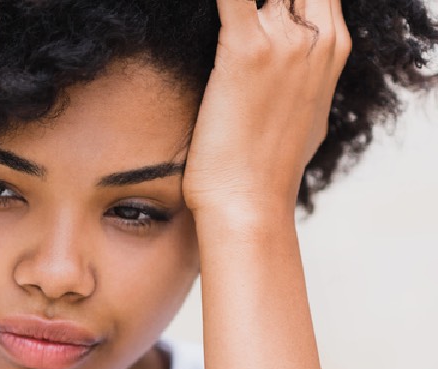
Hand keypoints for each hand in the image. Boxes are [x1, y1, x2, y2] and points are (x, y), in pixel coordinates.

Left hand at [182, 0, 350, 220]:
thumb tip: (294, 69)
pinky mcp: (247, 50)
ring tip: (225, 37)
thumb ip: (305, 76)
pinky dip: (216, 0)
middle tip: (234, 21)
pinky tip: (182, 14)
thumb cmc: (267, 166)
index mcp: (332, 46)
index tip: (253, 13)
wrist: (250, 202)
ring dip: (232, 6)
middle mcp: (316, 37)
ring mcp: (285, 41)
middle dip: (261, 0)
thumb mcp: (306, 112)